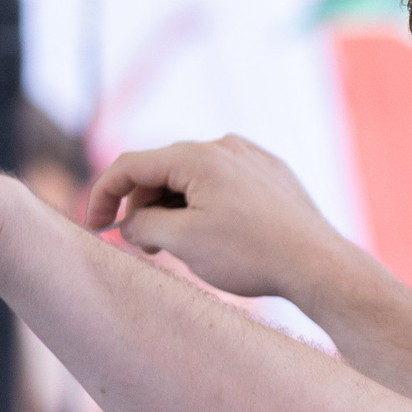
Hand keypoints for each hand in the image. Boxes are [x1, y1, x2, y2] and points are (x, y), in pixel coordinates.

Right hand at [87, 137, 350, 300]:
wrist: (317, 265)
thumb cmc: (251, 255)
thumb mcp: (183, 242)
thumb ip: (142, 224)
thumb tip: (129, 220)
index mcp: (197, 156)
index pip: (131, 165)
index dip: (103, 195)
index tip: (94, 227)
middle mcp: (225, 146)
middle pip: (161, 171)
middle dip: (142, 206)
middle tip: (142, 246)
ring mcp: (251, 158)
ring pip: (192, 178)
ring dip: (173, 208)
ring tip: (178, 246)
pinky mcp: (270, 174)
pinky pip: (223, 183)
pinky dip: (203, 205)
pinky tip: (212, 237)